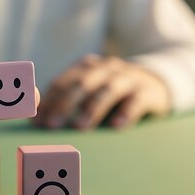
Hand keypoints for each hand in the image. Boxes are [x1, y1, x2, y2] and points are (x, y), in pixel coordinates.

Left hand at [34, 54, 169, 129]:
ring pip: (108, 90)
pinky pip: (136, 101)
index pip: (63, 81)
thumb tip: (39, 122)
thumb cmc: (114, 93)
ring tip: (80, 127)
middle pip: (82, 83)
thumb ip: (69, 101)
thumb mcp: (92, 90)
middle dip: (65, 104)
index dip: (48, 100)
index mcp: (88, 67)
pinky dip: (126, 113)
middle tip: (52, 125)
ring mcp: (128, 78)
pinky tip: (117, 127)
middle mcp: (106, 68)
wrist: (158, 83)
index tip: (37, 121)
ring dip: (92, 108)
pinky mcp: (148, 91)